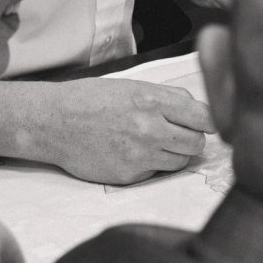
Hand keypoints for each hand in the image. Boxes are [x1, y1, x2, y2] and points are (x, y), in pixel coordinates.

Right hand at [0, 77, 214, 184]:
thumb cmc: (93, 100)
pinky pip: (156, 173)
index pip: (204, 117)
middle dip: (192, 139)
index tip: (205, 124)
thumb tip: (199, 110)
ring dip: (175, 154)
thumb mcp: (133, 87)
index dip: (208, 121)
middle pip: (196, 143)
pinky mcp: (129, 175)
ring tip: (155, 143)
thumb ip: (168, 98)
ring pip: (180, 161)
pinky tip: (134, 153)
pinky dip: (152, 165)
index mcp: (153, 101)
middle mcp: (149, 129)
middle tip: (180, 134)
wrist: (54, 122)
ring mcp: (139, 155)